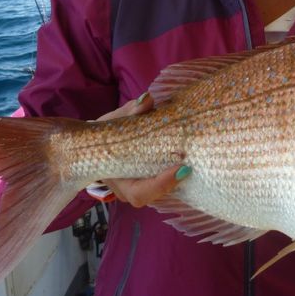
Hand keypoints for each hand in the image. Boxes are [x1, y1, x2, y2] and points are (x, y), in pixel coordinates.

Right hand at [96, 92, 190, 207]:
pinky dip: (180, 175)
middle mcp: (129, 190)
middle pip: (156, 196)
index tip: (181, 169)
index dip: (161, 185)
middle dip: (175, 183)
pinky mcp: (152, 181)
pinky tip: (194, 159)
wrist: (98, 143)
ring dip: (180, 180)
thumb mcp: (113, 122)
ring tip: (196, 160)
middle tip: (192, 165)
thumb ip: (131, 112)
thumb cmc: (105, 135)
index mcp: (117, 179)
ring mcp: (141, 188)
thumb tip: (147, 99)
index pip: (140, 193)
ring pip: (164, 192)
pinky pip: (167, 184)